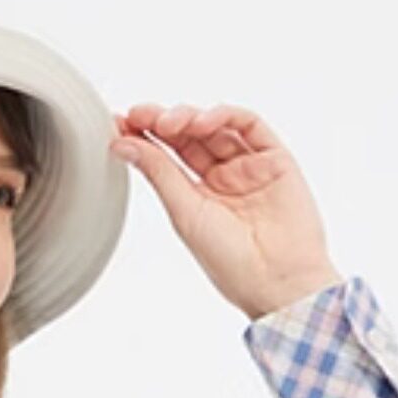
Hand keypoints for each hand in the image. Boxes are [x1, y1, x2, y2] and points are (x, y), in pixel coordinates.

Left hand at [110, 102, 338, 321]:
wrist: (277, 281)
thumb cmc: (232, 262)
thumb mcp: (184, 213)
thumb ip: (158, 173)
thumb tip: (122, 143)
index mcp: (200, 196)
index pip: (169, 155)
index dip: (145, 136)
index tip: (120, 124)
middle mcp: (225, 178)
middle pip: (190, 136)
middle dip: (162, 121)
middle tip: (137, 116)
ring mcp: (250, 166)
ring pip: (216, 126)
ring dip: (188, 117)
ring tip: (166, 123)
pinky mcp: (275, 159)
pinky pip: (250, 124)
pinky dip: (223, 116)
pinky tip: (202, 123)